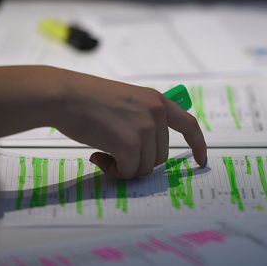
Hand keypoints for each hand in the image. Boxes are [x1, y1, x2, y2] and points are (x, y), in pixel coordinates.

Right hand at [0, 66, 206, 178]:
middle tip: (115, 152)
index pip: (189, 125)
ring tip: (105, 150)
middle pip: (160, 156)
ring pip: (144, 167)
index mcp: (158, 101)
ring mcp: (145, 129)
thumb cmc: (88, 98)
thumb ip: (144, 118)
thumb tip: (149, 151)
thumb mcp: (128, 100)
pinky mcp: (130, 145)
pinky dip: (114, 170)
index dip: (198, 145)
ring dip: (124, 166)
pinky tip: (98, 155)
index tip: (201, 160)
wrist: (65, 95)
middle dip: (139, 160)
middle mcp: (156, 114)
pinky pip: (128, 172)